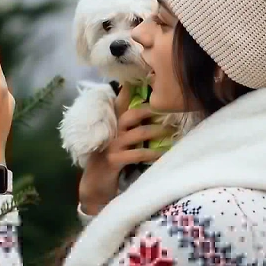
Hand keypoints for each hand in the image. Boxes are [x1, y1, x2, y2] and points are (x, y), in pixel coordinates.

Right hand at [77, 86, 167, 215]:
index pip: (119, 103)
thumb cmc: (109, 163)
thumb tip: (153, 117)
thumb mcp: (117, 143)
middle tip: (166, 107)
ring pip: (137, 133)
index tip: (140, 78)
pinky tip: (162, 154)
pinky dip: (152, 154)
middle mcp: (110, 132)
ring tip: (171, 131)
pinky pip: (137, 154)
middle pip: (130, 114)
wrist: (94, 187)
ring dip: (156, 131)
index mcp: (111, 125)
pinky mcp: (114, 160)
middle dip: (149, 109)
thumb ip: (129, 130)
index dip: (128, 90)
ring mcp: (111, 146)